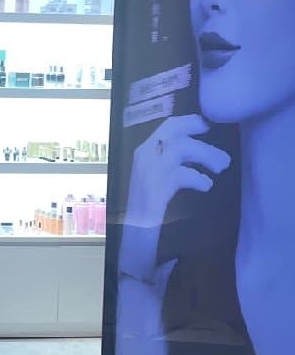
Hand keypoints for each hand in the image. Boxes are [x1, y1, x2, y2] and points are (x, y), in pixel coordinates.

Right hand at [118, 113, 229, 283]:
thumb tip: (198, 155)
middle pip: (174, 132)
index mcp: (144, 152)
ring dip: (206, 155)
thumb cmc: (146, 207)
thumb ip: (169, 163)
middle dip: (203, 140)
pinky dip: (198, 178)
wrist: (131, 232)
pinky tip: (206, 185)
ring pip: (180, 148)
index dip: (190, 122)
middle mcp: (144, 156)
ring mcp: (148, 171)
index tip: (208, 127)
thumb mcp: (155, 178)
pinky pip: (182, 174)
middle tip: (223, 155)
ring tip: (221, 168)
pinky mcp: (155, 188)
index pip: (167, 126)